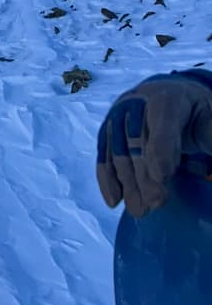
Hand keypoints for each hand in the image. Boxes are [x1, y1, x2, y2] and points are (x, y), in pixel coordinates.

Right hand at [99, 77, 208, 216]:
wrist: (169, 94)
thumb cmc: (196, 112)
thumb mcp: (210, 118)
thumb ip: (211, 133)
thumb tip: (210, 153)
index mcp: (166, 98)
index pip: (162, 123)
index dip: (161, 149)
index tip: (163, 176)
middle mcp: (135, 103)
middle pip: (137, 143)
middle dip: (144, 175)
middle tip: (156, 203)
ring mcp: (116, 117)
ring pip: (119, 153)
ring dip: (128, 184)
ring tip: (140, 210)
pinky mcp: (107, 132)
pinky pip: (104, 157)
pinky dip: (107, 180)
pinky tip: (114, 201)